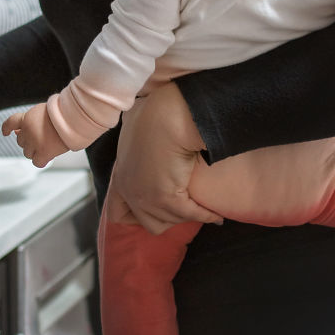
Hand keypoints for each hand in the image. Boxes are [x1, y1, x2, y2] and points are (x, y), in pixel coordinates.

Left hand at [2, 103, 68, 167]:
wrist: (73, 117)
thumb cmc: (62, 112)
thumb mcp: (43, 110)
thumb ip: (31, 119)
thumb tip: (18, 131)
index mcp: (27, 118)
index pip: (11, 122)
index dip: (7, 128)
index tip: (6, 132)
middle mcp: (28, 131)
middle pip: (21, 142)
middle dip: (29, 141)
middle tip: (42, 139)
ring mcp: (34, 142)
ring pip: (27, 153)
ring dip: (36, 151)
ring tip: (48, 145)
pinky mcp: (43, 152)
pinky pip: (37, 162)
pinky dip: (41, 161)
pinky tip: (47, 157)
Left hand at [109, 81, 223, 233]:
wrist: (167, 115)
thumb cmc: (153, 111)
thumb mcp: (133, 126)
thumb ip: (134, 135)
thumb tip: (137, 123)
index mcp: (119, 176)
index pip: (117, 213)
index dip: (136, 216)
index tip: (156, 209)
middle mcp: (128, 191)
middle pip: (147, 223)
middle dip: (167, 218)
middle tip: (185, 208)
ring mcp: (144, 197)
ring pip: (170, 222)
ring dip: (187, 217)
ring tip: (202, 209)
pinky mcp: (165, 199)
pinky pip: (189, 215)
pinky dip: (205, 216)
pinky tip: (217, 215)